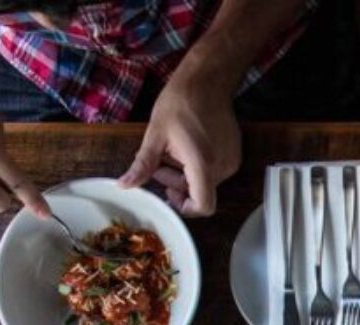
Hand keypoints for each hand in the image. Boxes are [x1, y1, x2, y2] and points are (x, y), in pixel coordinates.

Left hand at [119, 62, 239, 215]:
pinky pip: (215, 171)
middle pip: (200, 193)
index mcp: (203, 164)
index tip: (168, 193)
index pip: (203, 206)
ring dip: (187, 175)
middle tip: (161, 163)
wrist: (207, 81)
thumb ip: (142, 165)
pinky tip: (187, 146)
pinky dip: (199, 167)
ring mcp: (231, 161)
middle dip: (178, 184)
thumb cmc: (179, 103)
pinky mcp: (234, 155)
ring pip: (207, 183)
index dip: (184, 207)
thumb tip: (124, 185)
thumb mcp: (155, 135)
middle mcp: (223, 167)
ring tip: (174, 151)